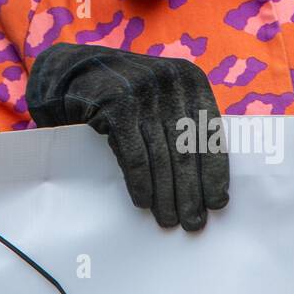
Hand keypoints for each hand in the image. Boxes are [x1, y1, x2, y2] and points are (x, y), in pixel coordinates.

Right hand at [27, 43, 229, 230]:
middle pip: (186, 148)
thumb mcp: (162, 94)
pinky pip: (135, 154)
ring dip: (166, 194)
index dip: (215, 171)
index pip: (210, 133)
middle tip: (193, 222)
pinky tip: (143, 203)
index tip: (217, 203)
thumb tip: (206, 178)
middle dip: (191, 191)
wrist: (75, 70)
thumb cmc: (127, 93)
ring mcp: (142, 92)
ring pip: (161, 155)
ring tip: (168, 219)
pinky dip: (141, 183)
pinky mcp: (115, 105)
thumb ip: (184, 120)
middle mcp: (170, 81)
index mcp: (190, 79)